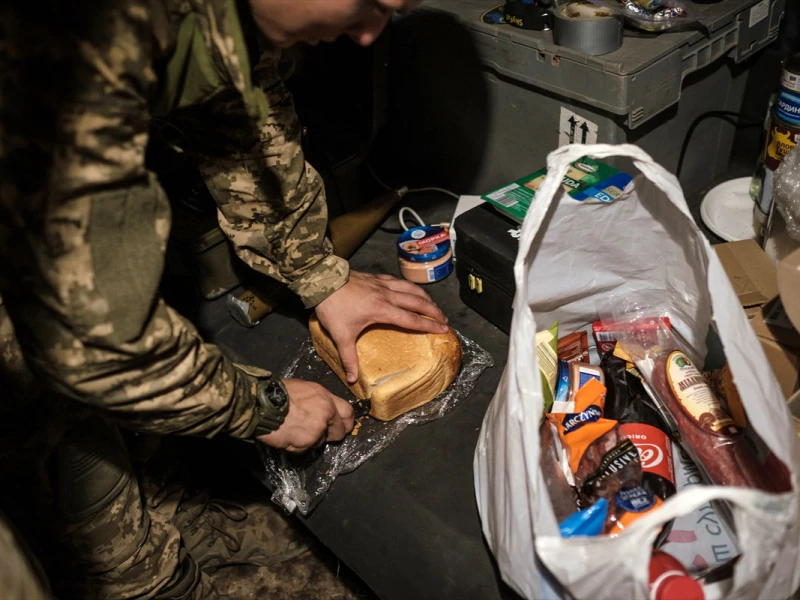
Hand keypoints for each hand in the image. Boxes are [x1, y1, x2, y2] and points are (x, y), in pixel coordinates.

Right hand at [256, 379, 353, 452]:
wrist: (262, 404)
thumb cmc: (280, 392)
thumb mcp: (306, 388)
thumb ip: (321, 400)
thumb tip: (327, 409)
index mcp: (327, 400)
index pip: (348, 413)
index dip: (346, 421)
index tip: (343, 425)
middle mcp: (325, 417)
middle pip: (339, 433)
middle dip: (332, 434)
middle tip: (322, 432)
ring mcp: (315, 432)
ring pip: (320, 441)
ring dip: (312, 438)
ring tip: (296, 427)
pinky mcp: (304, 445)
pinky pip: (305, 448)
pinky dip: (298, 444)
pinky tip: (288, 433)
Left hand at [314, 271, 448, 382]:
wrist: (323, 280)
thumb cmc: (332, 308)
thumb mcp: (340, 335)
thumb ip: (348, 357)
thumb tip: (352, 379)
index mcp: (382, 310)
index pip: (411, 320)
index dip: (429, 325)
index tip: (443, 329)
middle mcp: (387, 295)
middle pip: (417, 302)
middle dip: (433, 311)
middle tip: (444, 319)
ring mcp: (382, 284)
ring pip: (410, 288)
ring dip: (424, 297)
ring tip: (432, 304)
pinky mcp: (375, 277)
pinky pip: (397, 280)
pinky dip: (407, 286)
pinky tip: (409, 289)